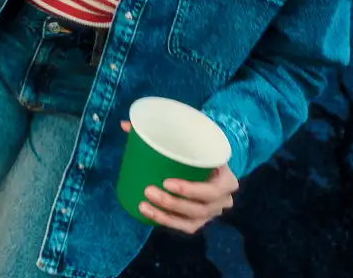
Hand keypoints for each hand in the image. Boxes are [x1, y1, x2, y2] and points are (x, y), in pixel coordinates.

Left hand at [120, 121, 237, 232]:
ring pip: (190, 221)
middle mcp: (223, 200)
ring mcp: (212, 213)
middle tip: (148, 190)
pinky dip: (167, 222)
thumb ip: (161, 129)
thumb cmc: (199, 150)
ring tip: (143, 205)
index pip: (212, 189)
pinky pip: (185, 227)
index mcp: (226, 179)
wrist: (210, 162)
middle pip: (199, 207)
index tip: (165, 181)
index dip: (190, 190)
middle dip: (171, 203)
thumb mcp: (189, 139)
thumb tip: (125, 124)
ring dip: (166, 215)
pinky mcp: (201, 220)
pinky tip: (149, 213)